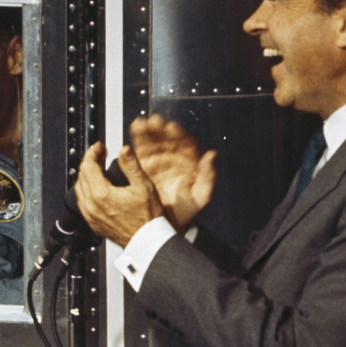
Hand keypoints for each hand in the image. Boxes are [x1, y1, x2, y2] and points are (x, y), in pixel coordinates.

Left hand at [74, 142, 164, 246]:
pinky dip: (86, 190)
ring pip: (79, 189)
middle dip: (90, 161)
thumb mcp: (143, 186)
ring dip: (86, 175)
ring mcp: (90, 216)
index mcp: (101, 194)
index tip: (100, 147)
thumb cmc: (148, 218)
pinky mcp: (93, 224)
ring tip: (98, 168)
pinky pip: (82, 202)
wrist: (147, 242)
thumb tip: (124, 149)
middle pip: (81, 176)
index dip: (93, 152)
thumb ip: (131, 165)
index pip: (88, 166)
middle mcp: (91, 206)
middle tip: (101, 154)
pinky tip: (96, 187)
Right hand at [129, 115, 215, 231]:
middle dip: (160, 129)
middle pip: (167, 139)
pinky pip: (140, 150)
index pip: (185, 143)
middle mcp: (173, 158)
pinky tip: (134, 129)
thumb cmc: (188, 211)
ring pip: (153, 141)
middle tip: (154, 122)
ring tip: (140, 123)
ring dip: (147, 131)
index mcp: (189, 162)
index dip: (179, 134)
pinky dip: (137, 139)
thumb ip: (208, 176)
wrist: (169, 225)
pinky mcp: (144, 166)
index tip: (172, 127)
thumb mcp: (201, 196)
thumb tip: (211, 155)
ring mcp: (158, 161)